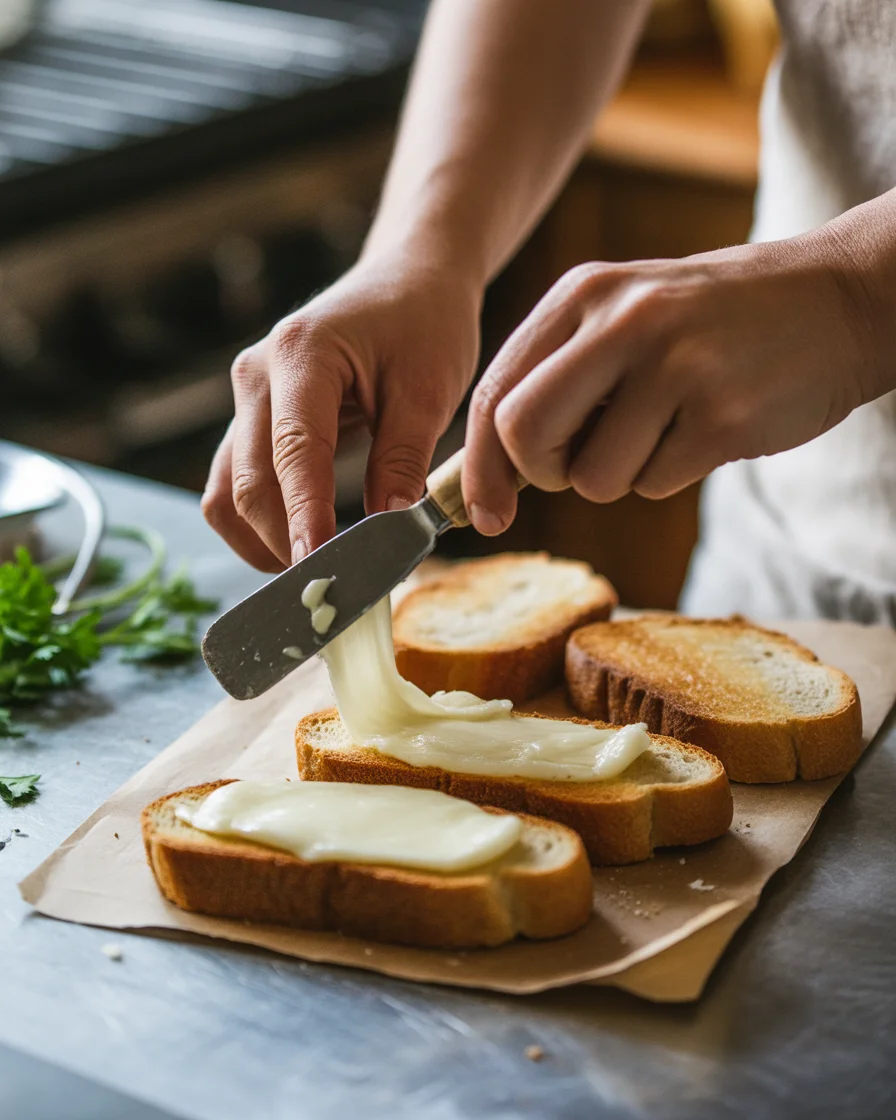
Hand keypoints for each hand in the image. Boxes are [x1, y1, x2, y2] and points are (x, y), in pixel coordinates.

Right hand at [202, 253, 481, 569]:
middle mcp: (256, 375)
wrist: (407, 280)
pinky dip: (263, 523)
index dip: (304, 520)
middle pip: (247, 483)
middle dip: (284, 545)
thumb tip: (388, 533)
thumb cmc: (424, 323)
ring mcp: (247, 397)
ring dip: (263, 542)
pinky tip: (305, 546)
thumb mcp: (429, 389)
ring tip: (318, 577)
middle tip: (332, 594)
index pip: (293, 454)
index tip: (323, 573)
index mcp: (301, 354)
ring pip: (228, 491)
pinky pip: (239, 482)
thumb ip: (404, 459)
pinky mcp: (252, 417)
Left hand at [463, 234, 880, 532]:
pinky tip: (703, 428)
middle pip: (525, 436)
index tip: (485, 512)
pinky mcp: (722, 414)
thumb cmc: (710, 323)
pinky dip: (668, 474)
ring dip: (618, 476)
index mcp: (583, 295)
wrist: (835, 300)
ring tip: (662, 429)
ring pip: (593, 478)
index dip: (479, 466)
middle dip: (541, 475)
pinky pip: (655, 484)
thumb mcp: (624, 314)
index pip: (494, 394)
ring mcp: (676, 366)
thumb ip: (556, 374)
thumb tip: (491, 469)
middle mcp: (624, 321)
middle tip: (577, 467)